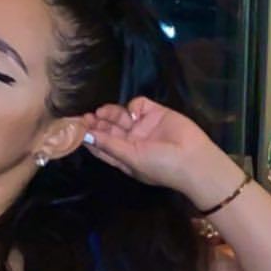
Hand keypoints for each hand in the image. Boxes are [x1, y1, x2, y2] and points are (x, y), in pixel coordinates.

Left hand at [84, 97, 225, 203]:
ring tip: (101, 112)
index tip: (76, 128)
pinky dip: (133, 106)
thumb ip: (109, 145)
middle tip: (86, 117)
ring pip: (121, 116)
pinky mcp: (156, 113)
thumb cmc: (161, 165)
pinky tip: (134, 113)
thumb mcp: (131, 158)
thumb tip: (86, 137)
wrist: (193, 159)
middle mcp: (132, 141)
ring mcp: (144, 127)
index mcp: (124, 157)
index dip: (89, 137)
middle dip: (97, 123)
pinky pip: (139, 105)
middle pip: (109, 129)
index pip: (101, 146)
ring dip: (110, 113)